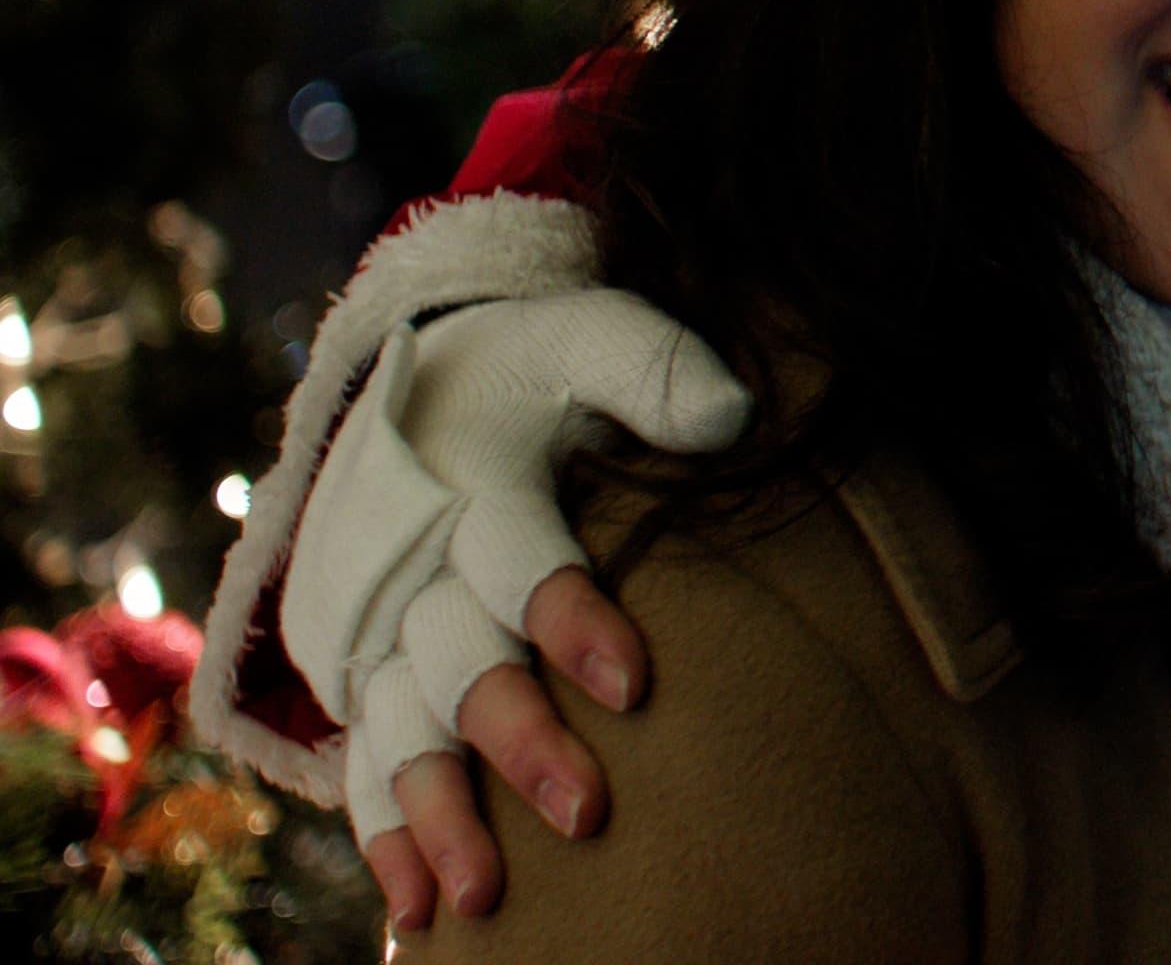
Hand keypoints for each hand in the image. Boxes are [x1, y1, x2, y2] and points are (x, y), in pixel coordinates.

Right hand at [280, 292, 746, 922]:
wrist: (411, 381)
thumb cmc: (531, 368)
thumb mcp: (587, 336)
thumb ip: (655, 368)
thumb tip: (736, 414)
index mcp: (470, 482)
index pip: (519, 558)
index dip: (571, 617)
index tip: (635, 684)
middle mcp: (411, 565)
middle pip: (460, 663)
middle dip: (518, 740)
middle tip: (588, 810)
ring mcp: (376, 627)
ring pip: (402, 732)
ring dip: (440, 815)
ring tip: (484, 896)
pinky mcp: (360, 670)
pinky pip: (362, 763)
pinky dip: (385, 835)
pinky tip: (418, 908)